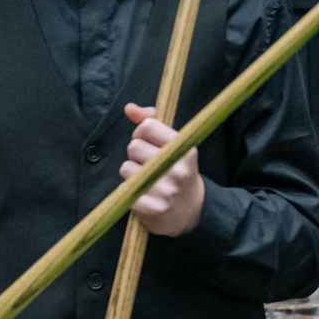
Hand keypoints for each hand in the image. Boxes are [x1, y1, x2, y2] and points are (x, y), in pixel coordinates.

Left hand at [120, 104, 202, 237]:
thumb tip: (129, 107)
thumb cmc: (176, 170)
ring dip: (130, 173)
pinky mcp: (154, 208)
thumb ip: (151, 121)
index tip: (148, 142)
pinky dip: (130, 190)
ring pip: (126, 168)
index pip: (147, 126)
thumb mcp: (172, 144)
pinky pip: (126, 189)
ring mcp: (166, 190)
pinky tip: (144, 194)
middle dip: (136, 154)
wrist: (192, 211)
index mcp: (183, 148)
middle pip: (134, 146)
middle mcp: (177, 168)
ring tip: (145, 179)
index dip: (141, 133)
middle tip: (148, 163)